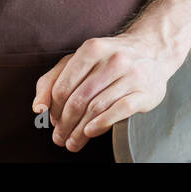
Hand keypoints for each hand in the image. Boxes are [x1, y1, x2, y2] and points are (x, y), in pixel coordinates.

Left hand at [31, 33, 178, 151]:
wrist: (152, 50)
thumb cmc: (109, 58)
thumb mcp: (78, 60)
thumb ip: (52, 80)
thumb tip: (38, 108)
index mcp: (92, 49)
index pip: (63, 87)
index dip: (54, 109)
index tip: (52, 121)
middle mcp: (113, 60)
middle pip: (79, 100)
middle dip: (65, 124)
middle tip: (59, 138)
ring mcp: (131, 75)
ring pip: (96, 108)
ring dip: (79, 131)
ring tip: (72, 142)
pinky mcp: (145, 92)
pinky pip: (119, 111)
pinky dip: (101, 124)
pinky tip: (90, 132)